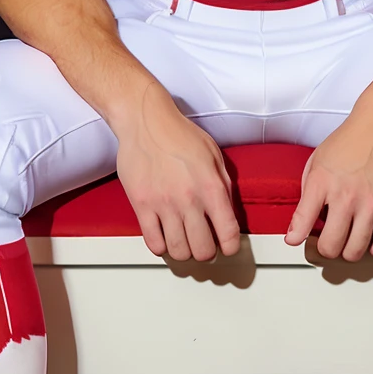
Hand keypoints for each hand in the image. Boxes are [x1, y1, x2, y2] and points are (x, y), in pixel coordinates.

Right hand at [115, 83, 240, 261]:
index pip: (228, 234)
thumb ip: (223, 187)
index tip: (228, 247)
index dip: (231, 247)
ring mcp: (163, 204)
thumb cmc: (180, 134)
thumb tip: (227, 214)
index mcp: (211, 187)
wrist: (146, 121)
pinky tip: (165, 236)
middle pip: (203, 250)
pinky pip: (153, 243)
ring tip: (184, 242)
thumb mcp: (214, 156)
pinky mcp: (141, 205)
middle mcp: (189, 199)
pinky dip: (162, 247)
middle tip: (204, 244)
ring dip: (184, 252)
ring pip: (179, 251)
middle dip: (207, 252)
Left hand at [285, 106, 372, 260]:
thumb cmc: (349, 140)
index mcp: (322, 183)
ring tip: (348, 241)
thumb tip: (299, 225)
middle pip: (330, 247)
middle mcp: (346, 196)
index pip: (302, 224)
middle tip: (327, 242)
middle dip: (325, 249)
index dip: (296, 237)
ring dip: (349, 251)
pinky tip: (369, 239)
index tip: (296, 240)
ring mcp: (371, 204)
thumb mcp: (316, 161)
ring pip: (355, 251)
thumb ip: (307, 194)